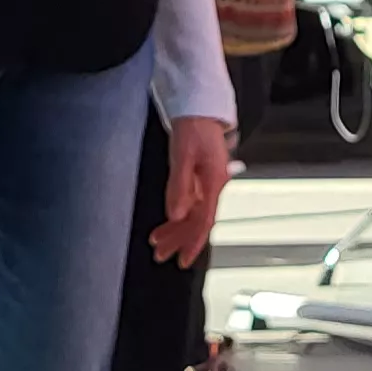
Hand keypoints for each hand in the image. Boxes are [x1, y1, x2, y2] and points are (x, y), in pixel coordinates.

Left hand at [149, 114, 232, 267]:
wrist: (199, 110)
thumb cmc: (193, 127)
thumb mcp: (182, 155)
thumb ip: (179, 187)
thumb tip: (176, 216)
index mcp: (214, 182)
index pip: (204, 221)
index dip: (193, 242)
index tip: (183, 260)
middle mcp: (213, 187)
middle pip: (197, 222)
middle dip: (179, 240)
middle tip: (160, 255)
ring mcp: (207, 184)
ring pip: (192, 215)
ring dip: (176, 230)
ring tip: (157, 243)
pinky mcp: (200, 180)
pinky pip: (190, 204)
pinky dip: (177, 216)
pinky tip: (167, 223)